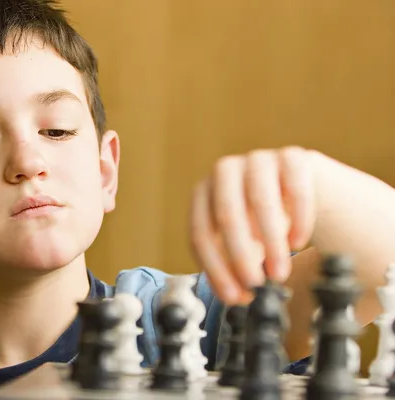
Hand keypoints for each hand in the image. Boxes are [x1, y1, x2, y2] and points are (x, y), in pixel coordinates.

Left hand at [189, 146, 316, 303]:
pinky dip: (297, 218)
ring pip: (260, 200)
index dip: (214, 267)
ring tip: (279, 273)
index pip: (200, 231)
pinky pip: (295, 187)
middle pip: (226, 214)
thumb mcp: (242, 245)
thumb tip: (235, 297)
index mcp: (203, 193)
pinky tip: (299, 243)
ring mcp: (259, 160)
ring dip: (270, 242)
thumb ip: (233, 268)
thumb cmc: (262, 223)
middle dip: (240, 255)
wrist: (302, 190)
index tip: (232, 297)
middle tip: (256, 285)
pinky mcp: (293, 157)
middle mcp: (225, 171)